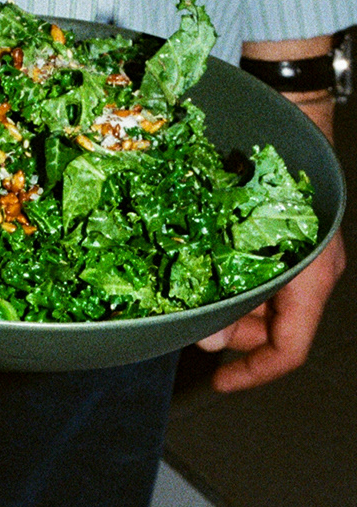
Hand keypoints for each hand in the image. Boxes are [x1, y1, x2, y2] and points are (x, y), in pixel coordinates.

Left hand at [196, 47, 343, 391]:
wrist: (288, 123)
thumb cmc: (275, 176)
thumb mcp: (248, 246)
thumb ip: (232, 295)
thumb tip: (207, 338)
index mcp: (312, 279)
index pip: (288, 348)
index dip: (253, 373)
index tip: (219, 383)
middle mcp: (310, 272)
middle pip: (274, 329)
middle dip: (234, 335)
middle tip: (196, 327)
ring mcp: (297, 256)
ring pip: (264, 302)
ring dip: (229, 306)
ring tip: (194, 298)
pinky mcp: (280, 239)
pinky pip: (258, 274)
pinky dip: (232, 281)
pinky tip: (202, 271)